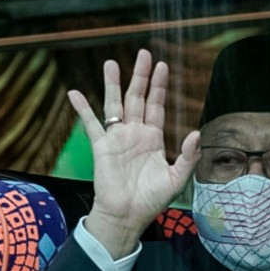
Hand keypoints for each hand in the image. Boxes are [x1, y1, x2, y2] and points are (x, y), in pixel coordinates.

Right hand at [69, 49, 200, 258]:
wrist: (127, 216)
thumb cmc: (151, 201)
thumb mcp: (176, 178)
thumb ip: (187, 156)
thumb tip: (194, 133)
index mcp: (153, 139)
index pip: (156, 106)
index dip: (160, 86)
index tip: (163, 65)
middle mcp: (134, 134)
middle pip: (137, 98)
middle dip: (140, 76)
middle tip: (143, 54)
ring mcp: (117, 139)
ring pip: (114, 104)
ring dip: (113, 84)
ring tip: (111, 63)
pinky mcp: (102, 147)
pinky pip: (91, 124)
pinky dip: (82, 108)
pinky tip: (75, 93)